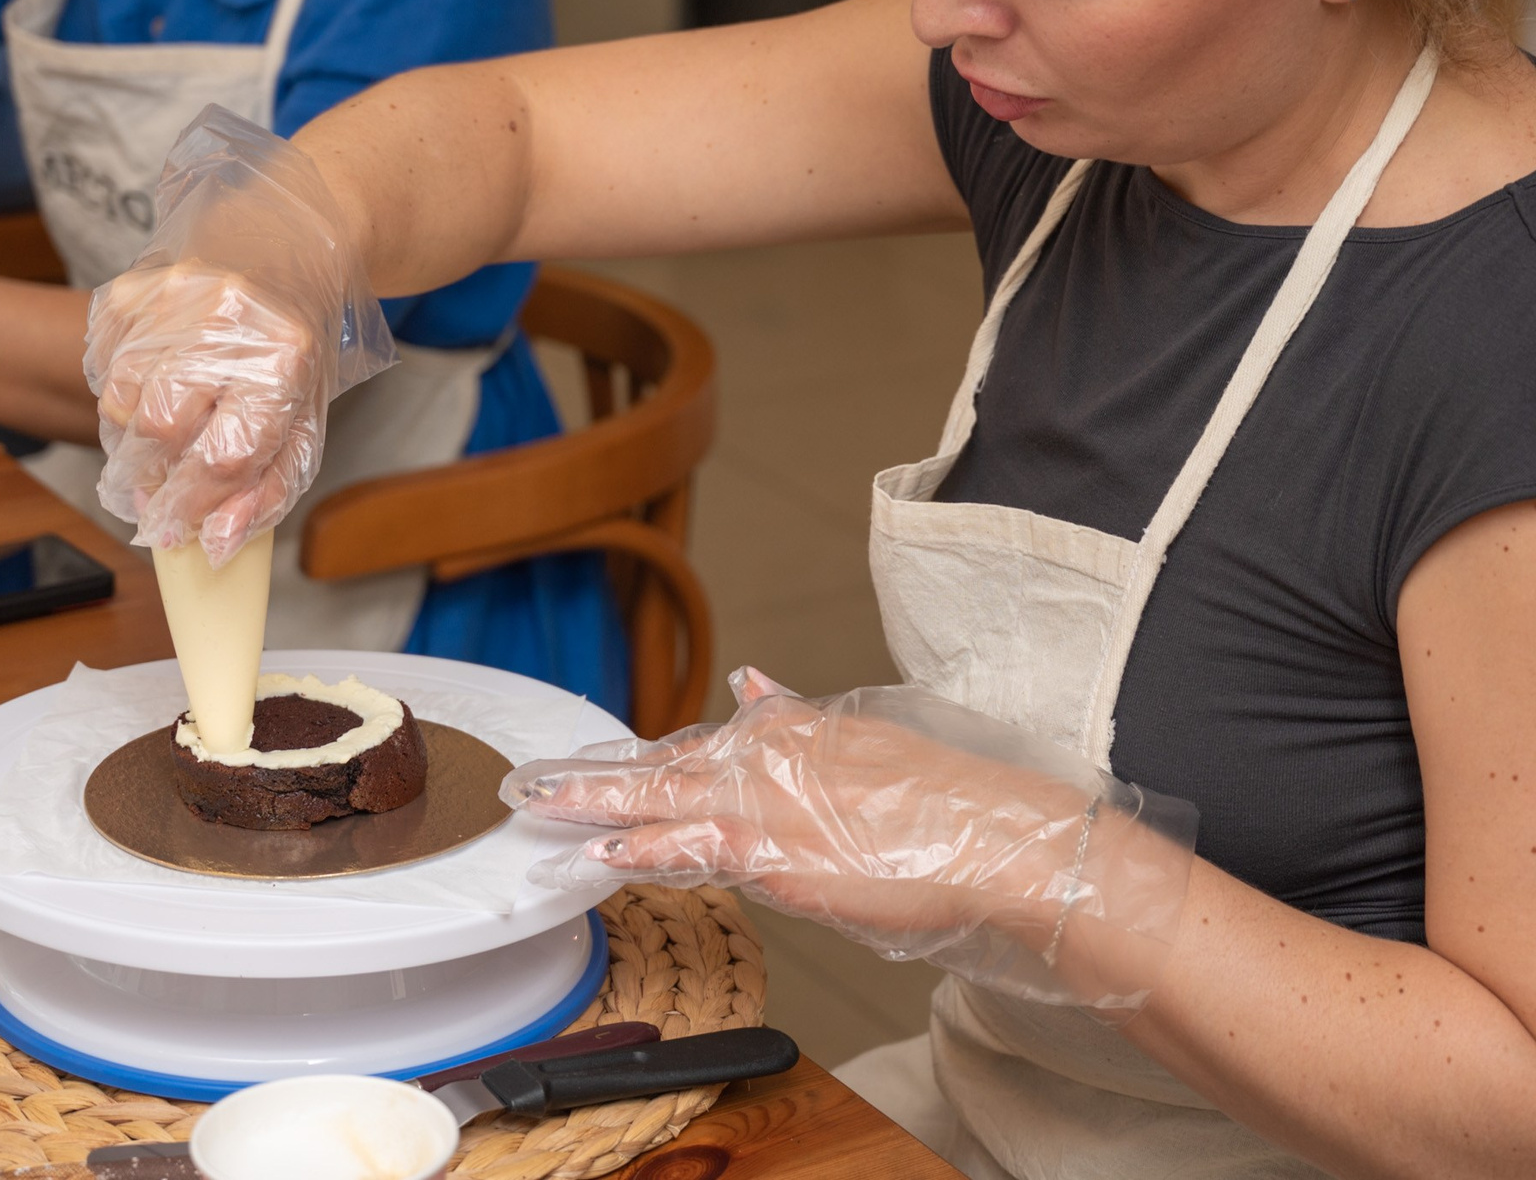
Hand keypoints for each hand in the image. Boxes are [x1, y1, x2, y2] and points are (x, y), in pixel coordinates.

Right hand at [85, 106, 393, 561]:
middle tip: (163, 482)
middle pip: (162, 429)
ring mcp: (175, 295)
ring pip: (121, 400)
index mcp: (285, 358)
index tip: (178, 527)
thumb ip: (264, 492)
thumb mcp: (304, 422)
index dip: (194, 505)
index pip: (224, 455)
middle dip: (157, 473)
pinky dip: (118, 390)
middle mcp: (229, 320)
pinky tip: (152, 382)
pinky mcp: (135, 284)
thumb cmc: (294, 348)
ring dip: (134, 433)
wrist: (286, 246)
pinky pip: (101, 364)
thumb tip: (212, 545)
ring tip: (165, 428)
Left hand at [506, 671, 1198, 1007]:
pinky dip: (644, 849)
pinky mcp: (781, 854)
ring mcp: (775, 806)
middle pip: (667, 762)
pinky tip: (602, 853)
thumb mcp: (872, 744)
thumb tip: (752, 682)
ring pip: (665, 798)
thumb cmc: (952, 808)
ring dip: (598, 803)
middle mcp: (776, 759)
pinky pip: (694, 849)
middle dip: (599, 773)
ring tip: (540, 806)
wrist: (999, 836)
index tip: (602, 759)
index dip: (648, 756)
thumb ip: (804, 722)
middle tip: (536, 777)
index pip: (707, 743)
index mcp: (799, 733)